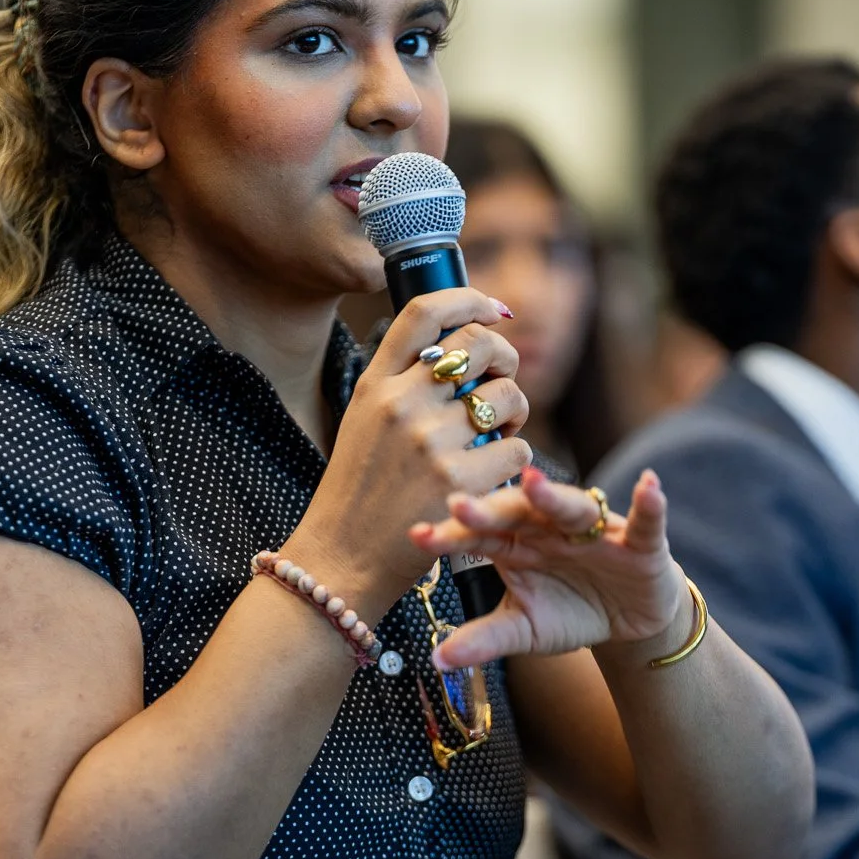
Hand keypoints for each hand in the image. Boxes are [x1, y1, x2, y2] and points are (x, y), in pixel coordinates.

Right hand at [284, 289, 531, 620]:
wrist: (342, 559)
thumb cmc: (358, 494)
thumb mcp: (363, 422)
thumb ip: (401, 383)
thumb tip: (460, 348)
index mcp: (375, 384)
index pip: (425, 312)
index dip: (470, 299)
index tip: (496, 310)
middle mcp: (401, 403)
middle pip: (478, 345)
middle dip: (506, 358)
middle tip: (504, 383)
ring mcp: (430, 440)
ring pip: (508, 397)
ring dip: (516, 414)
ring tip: (499, 436)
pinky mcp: (458, 480)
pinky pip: (517, 449)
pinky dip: (515, 460)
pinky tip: (495, 475)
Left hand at [406, 467, 688, 667]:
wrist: (628, 620)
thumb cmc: (571, 612)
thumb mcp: (526, 630)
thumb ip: (486, 640)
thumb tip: (437, 660)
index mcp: (517, 544)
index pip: (479, 536)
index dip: (451, 535)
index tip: (417, 536)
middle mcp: (551, 528)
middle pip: (517, 513)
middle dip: (490, 509)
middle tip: (458, 504)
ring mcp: (595, 531)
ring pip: (572, 508)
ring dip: (553, 496)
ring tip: (532, 482)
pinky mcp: (639, 542)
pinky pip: (645, 521)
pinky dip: (650, 504)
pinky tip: (650, 486)